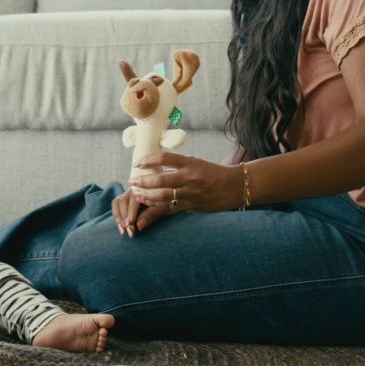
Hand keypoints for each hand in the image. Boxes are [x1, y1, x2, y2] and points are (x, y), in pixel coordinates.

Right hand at [112, 187, 176, 236]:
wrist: (169, 196)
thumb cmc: (168, 201)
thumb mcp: (163, 208)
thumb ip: (151, 215)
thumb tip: (139, 225)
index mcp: (144, 186)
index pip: (133, 198)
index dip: (131, 211)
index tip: (131, 223)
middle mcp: (133, 187)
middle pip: (123, 201)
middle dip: (125, 218)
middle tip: (130, 232)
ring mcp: (128, 193)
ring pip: (117, 203)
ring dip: (118, 218)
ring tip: (123, 232)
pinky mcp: (124, 199)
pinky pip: (116, 206)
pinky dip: (117, 217)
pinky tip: (121, 228)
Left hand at [128, 151, 247, 213]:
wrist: (233, 187)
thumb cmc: (212, 172)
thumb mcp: (196, 163)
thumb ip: (179, 165)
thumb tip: (156, 164)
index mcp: (190, 163)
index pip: (165, 158)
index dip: (148, 160)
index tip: (137, 163)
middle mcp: (190, 177)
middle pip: (161, 179)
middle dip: (143, 181)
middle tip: (131, 181)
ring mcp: (191, 193)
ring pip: (163, 195)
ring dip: (146, 195)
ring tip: (136, 193)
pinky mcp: (191, 206)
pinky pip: (170, 207)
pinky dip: (156, 205)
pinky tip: (147, 203)